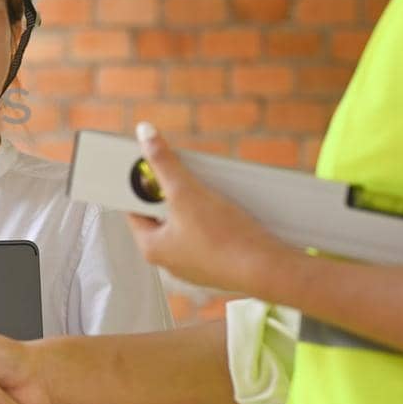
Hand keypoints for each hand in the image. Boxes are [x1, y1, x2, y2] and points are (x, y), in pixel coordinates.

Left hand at [124, 121, 293, 295]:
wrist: (269, 269)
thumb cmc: (224, 238)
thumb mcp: (186, 192)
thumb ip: (164, 162)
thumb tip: (144, 134)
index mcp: (151, 248)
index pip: (134, 210)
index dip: (140, 186)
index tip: (149, 167)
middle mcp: (169, 261)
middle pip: (161, 216)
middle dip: (171, 193)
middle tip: (182, 174)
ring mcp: (195, 265)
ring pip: (187, 226)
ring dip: (194, 204)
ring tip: (204, 188)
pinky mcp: (219, 265)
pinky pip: (208, 236)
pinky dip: (212, 220)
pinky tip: (225, 207)